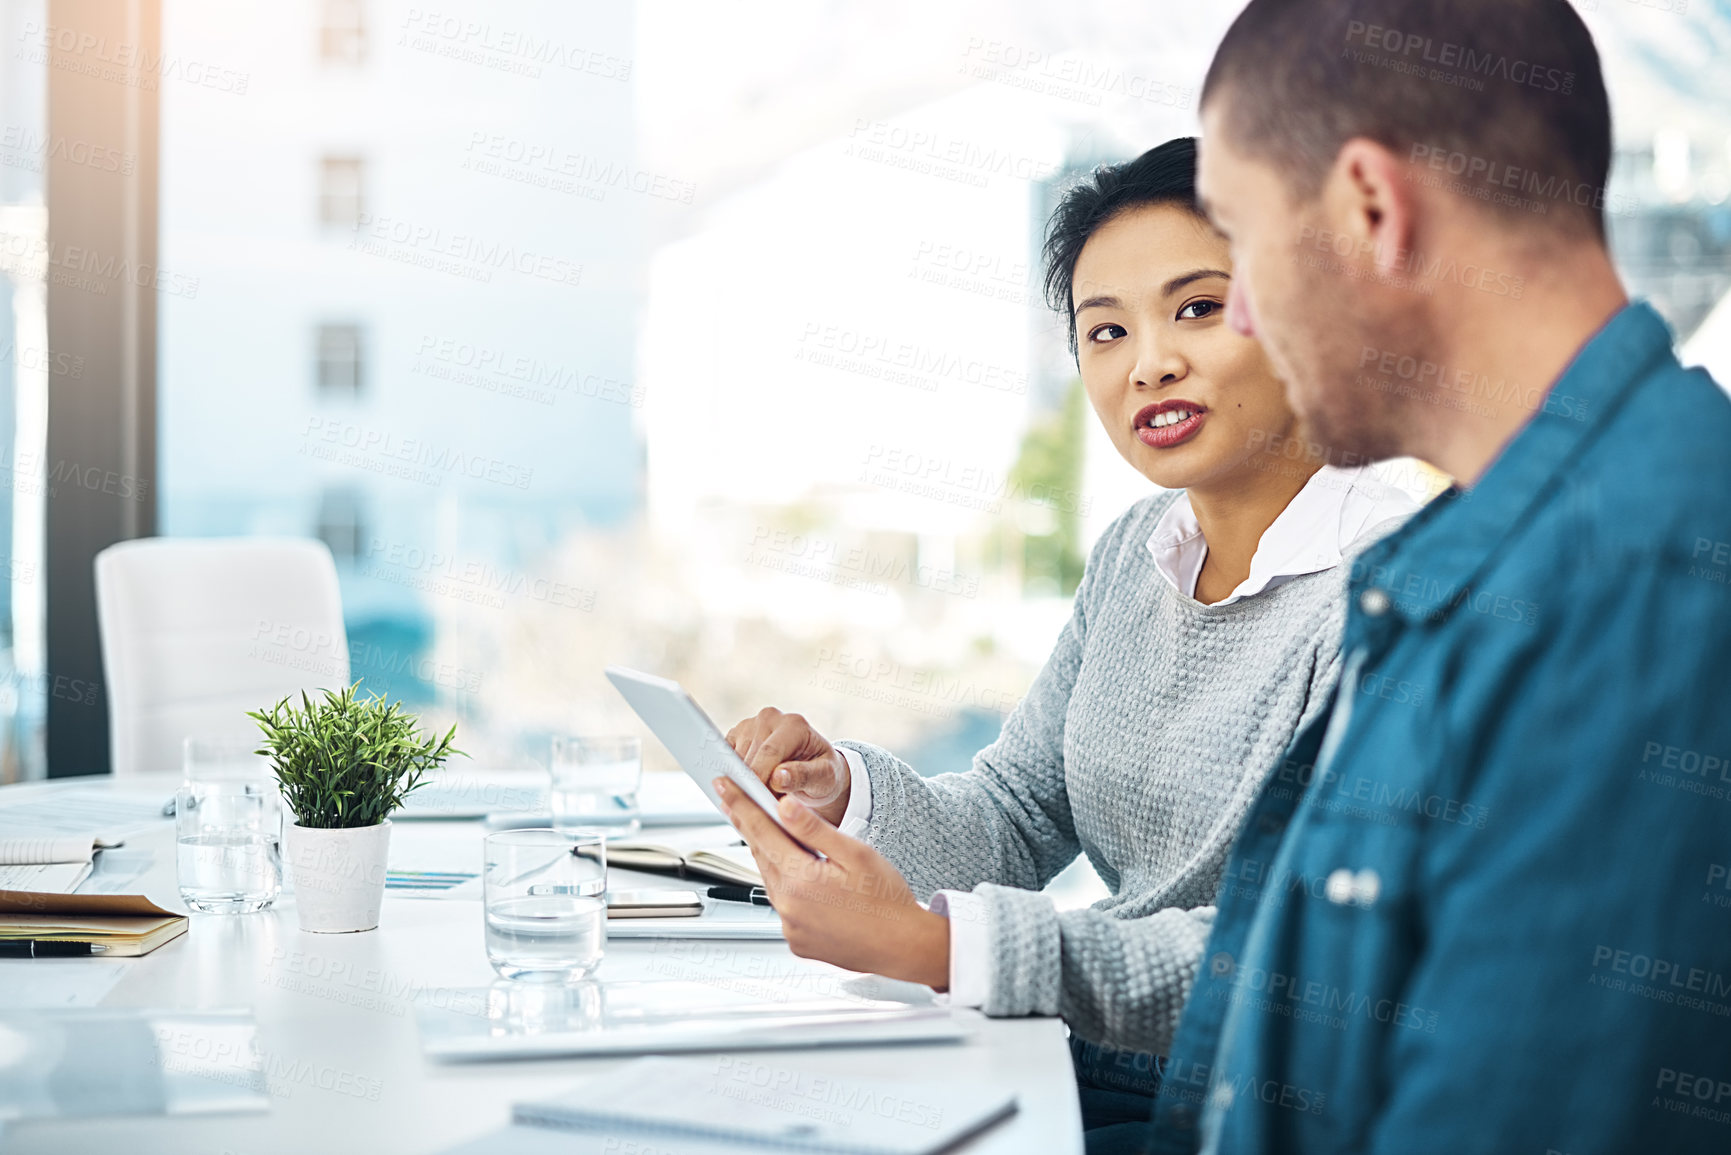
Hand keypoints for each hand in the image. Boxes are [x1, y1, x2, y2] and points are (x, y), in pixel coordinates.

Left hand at [714, 777, 948, 990]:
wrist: (903, 947)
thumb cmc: (887, 900)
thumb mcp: (855, 853)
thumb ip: (814, 829)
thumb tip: (783, 805)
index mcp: (801, 880)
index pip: (760, 831)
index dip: (740, 804)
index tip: (724, 786)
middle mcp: (788, 907)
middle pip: (762, 855)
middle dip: (752, 828)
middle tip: (739, 803)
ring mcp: (790, 927)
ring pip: (772, 880)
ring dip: (772, 857)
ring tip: (779, 837)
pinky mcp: (797, 941)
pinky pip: (784, 906)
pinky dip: (787, 888)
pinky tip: (805, 879)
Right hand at [724, 706, 850, 824]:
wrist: (816, 770)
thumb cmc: (823, 774)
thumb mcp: (824, 778)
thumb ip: (803, 776)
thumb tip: (778, 777)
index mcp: (794, 724)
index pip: (769, 752)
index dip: (760, 778)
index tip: (756, 801)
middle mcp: (770, 718)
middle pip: (749, 756)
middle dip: (751, 785)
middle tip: (759, 809)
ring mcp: (750, 725)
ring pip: (733, 759)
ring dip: (741, 783)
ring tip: (757, 801)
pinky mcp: (736, 736)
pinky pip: (725, 760)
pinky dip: (732, 778)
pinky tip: (746, 792)